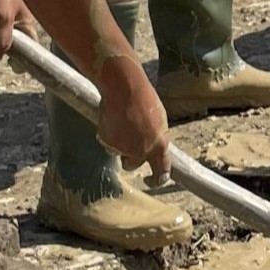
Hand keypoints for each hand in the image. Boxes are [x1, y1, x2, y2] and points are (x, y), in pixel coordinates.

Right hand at [95, 63, 171, 180]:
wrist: (125, 88)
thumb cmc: (144, 99)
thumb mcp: (159, 121)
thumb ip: (156, 138)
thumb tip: (153, 148)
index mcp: (160, 146)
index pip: (162, 172)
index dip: (157, 180)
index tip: (152, 181)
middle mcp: (142, 151)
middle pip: (133, 165)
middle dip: (130, 157)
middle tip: (128, 142)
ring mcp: (123, 148)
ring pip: (118, 152)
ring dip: (119, 143)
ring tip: (122, 121)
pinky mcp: (107, 142)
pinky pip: (107, 142)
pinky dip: (108, 134)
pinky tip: (113, 118)